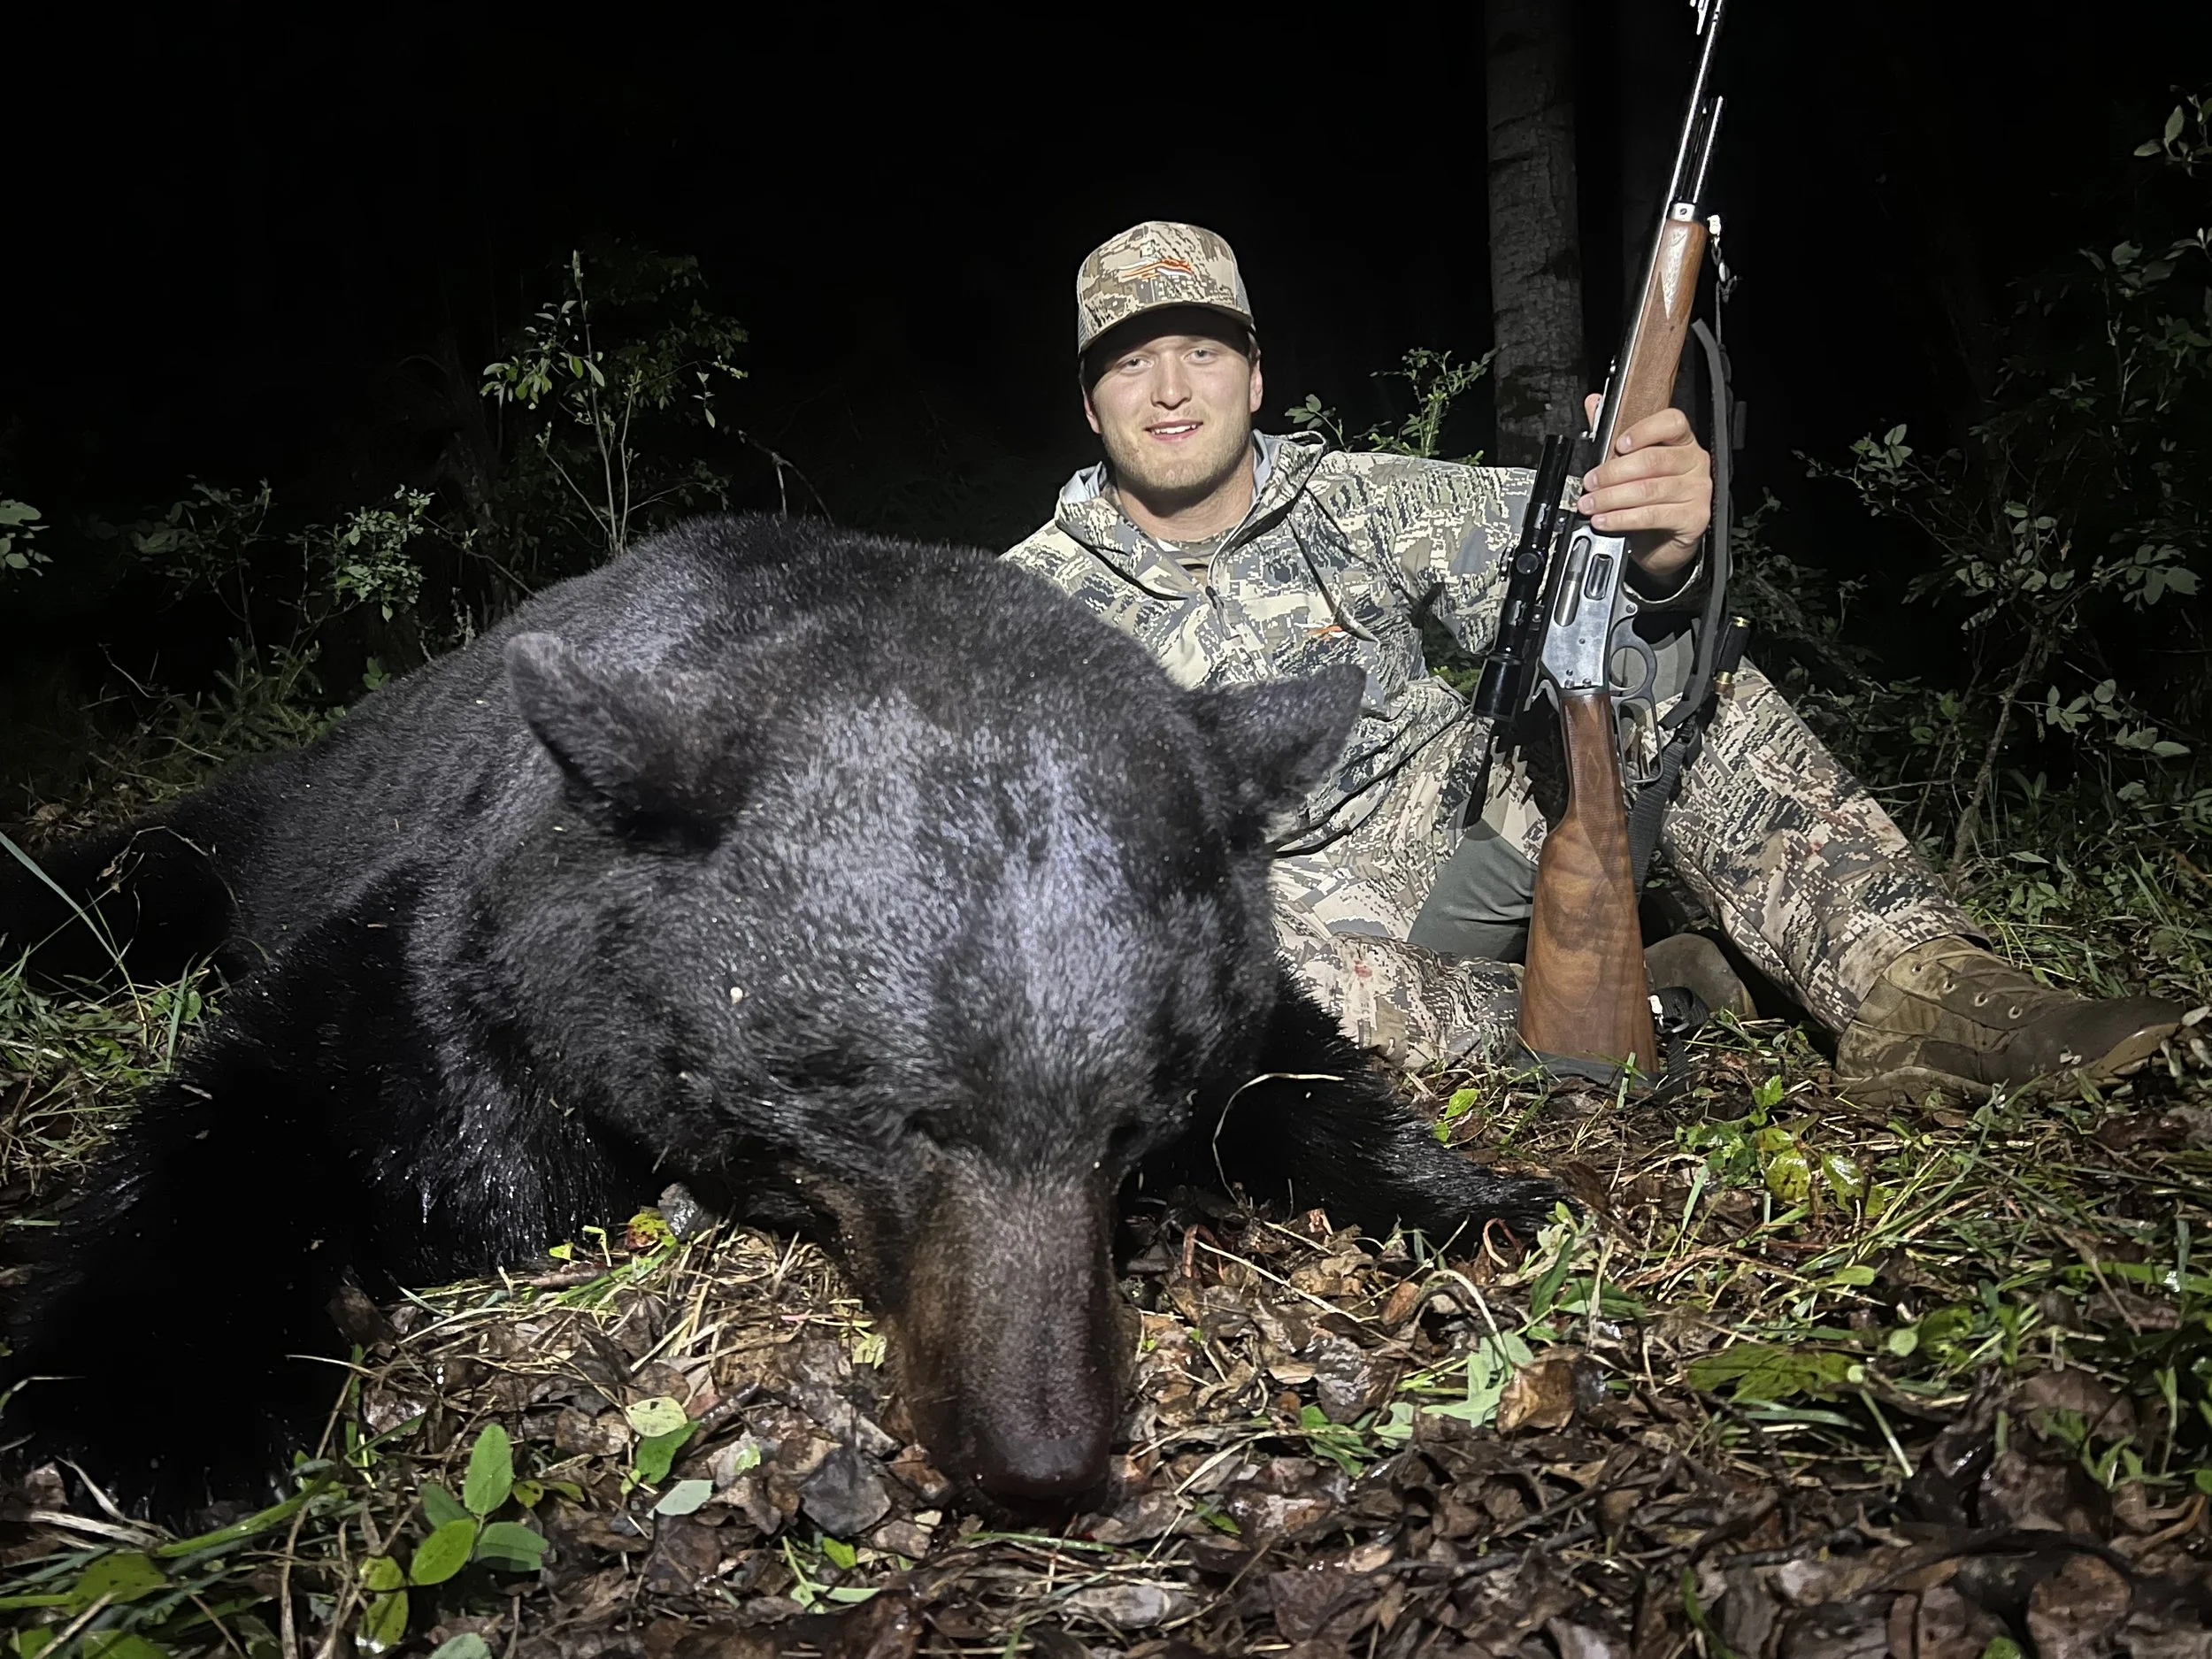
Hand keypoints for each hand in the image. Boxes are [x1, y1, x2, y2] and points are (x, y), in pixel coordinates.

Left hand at [1578, 393, 1711, 582]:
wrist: (1665, 540)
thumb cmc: (1651, 499)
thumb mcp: (1632, 465)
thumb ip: (1613, 433)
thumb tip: (1593, 403)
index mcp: (1682, 442)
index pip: (1672, 423)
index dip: (1645, 430)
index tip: (1619, 443)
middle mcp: (1694, 462)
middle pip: (1652, 460)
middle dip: (1613, 472)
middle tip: (1590, 482)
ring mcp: (1697, 490)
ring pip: (1648, 489)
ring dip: (1612, 498)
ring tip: (1590, 504)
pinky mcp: (1694, 517)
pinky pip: (1653, 515)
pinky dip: (1622, 518)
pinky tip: (1605, 520)